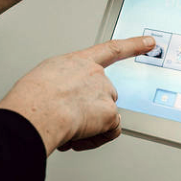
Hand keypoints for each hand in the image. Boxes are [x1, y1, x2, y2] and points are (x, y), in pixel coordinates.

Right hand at [0, 36, 155, 156]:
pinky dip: (96, 139)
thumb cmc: (31, 97)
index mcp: (78, 62)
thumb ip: (63, 81)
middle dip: (89, 110)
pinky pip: (110, 132)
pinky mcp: (109, 114)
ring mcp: (105, 93)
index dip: (133, 45)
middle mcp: (96, 75)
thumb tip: (63, 97)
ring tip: (65, 129)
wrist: (36, 111)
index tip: (150, 42)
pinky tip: (77, 138)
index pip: (111, 50)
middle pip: (105, 95)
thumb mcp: (44, 77)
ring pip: (105, 115)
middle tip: (67, 119)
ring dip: (89, 126)